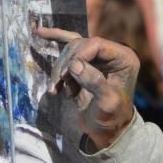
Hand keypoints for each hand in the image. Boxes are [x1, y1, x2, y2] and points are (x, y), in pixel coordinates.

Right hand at [35, 26, 138, 149]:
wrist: (106, 130)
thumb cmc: (112, 118)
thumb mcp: (107, 104)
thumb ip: (95, 83)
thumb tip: (75, 65)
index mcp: (124, 58)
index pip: (97, 44)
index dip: (79, 55)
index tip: (67, 74)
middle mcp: (112, 53)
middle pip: (81, 45)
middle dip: (66, 64)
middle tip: (59, 83)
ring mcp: (98, 56)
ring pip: (71, 49)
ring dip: (59, 68)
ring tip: (56, 88)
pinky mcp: (85, 61)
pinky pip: (68, 44)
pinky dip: (53, 39)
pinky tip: (38, 32)